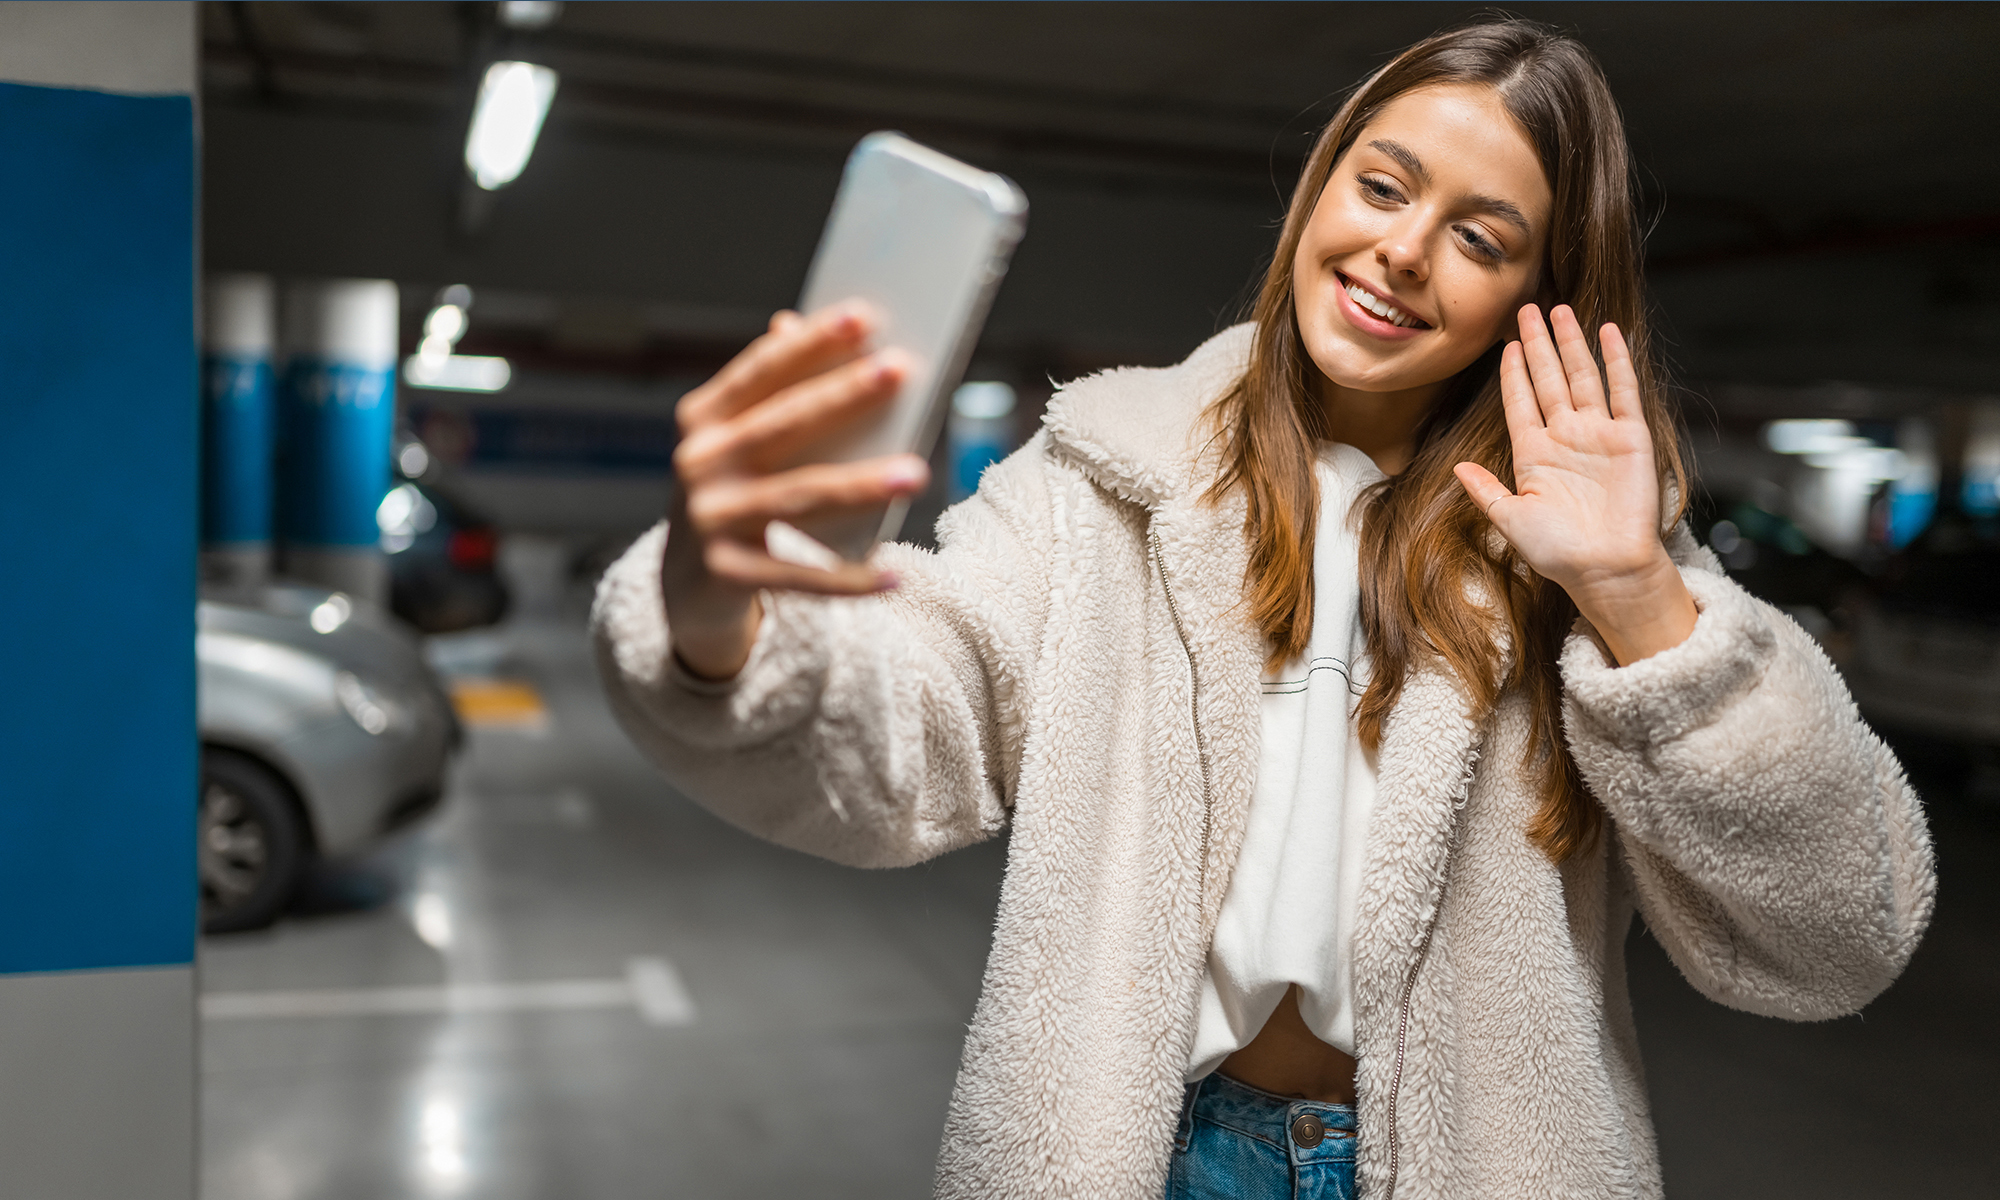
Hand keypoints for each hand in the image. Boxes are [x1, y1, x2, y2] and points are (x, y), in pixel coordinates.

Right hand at [664, 302, 929, 679]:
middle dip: (843, 394)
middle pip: (782, 424)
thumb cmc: (732, 494)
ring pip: (797, 496)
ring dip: (860, 485)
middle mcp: (699, 463)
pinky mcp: (726, 573)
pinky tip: (893, 575)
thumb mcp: (736, 441)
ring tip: (915, 474)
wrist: (686, 583)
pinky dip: (848, 579)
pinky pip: (799, 575)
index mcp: (702, 420)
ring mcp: (709, 518)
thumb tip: (791, 323)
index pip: (760, 371)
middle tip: (899, 370)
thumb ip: (765, 392)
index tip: (862, 316)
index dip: (809, 343)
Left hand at [1452, 304, 1694, 665]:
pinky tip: (1608, 332)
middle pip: (1548, 379)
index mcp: (1533, 454)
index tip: (1503, 344)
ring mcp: (1598, 434)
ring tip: (1560, 310)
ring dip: (1570, 343)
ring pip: (1581, 376)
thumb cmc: (1558, 552)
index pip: (1520, 401)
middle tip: (1527, 309)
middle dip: (1537, 345)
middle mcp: (1564, 438)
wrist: (1605, 568)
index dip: (1512, 373)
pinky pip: (1622, 390)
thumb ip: (1485, 490)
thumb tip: (1457, 467)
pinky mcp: (1629, 436)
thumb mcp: (1510, 519)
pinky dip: (1616, 360)